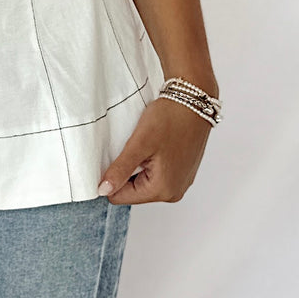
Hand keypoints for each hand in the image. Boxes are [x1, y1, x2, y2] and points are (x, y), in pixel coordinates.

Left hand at [97, 98, 212, 204]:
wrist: (194, 101)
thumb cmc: (171, 118)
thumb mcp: (139, 143)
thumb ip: (120, 170)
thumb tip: (103, 190)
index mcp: (162, 189)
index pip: (120, 196)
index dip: (112, 177)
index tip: (118, 156)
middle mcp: (174, 192)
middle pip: (133, 191)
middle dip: (127, 171)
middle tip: (136, 148)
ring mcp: (180, 183)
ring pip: (144, 182)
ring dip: (139, 166)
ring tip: (147, 146)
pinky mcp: (183, 173)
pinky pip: (157, 175)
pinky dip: (151, 162)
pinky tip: (156, 146)